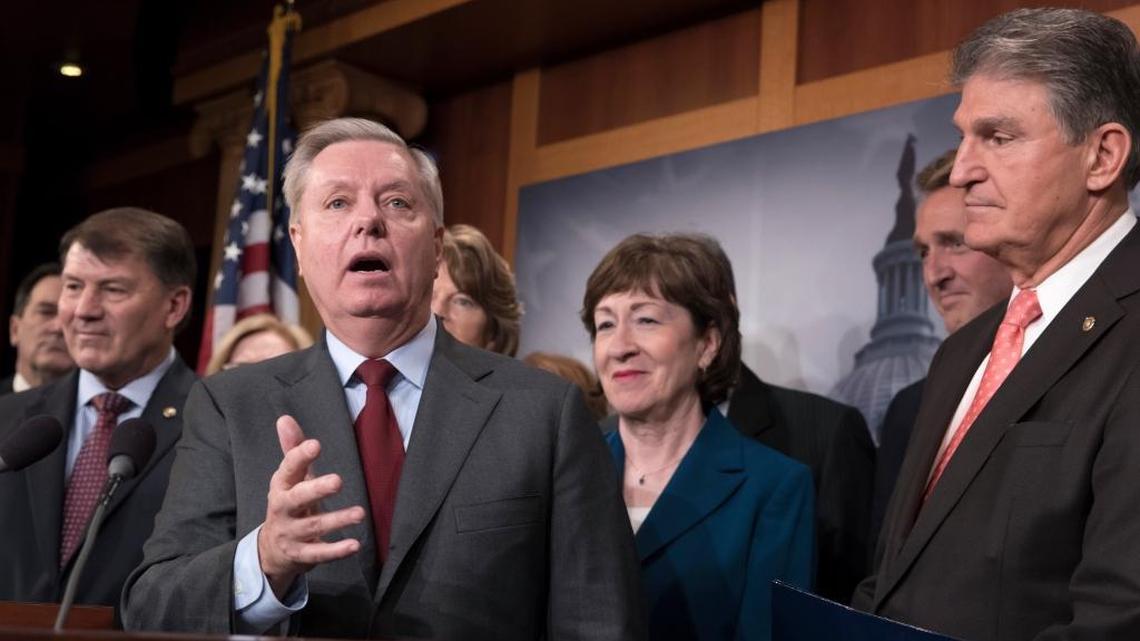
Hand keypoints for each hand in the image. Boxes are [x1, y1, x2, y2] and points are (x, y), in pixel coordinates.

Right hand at [257, 415, 364, 597]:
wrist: (271, 549)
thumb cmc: (289, 504)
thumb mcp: (290, 478)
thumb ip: (293, 451)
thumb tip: (284, 418)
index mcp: (281, 486)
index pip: (288, 469)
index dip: (299, 456)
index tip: (316, 444)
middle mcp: (282, 509)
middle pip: (297, 499)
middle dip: (316, 489)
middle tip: (338, 480)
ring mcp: (290, 534)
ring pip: (313, 527)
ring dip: (337, 520)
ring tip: (360, 513)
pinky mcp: (300, 555)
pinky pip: (318, 554)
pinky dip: (336, 551)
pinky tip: (355, 545)